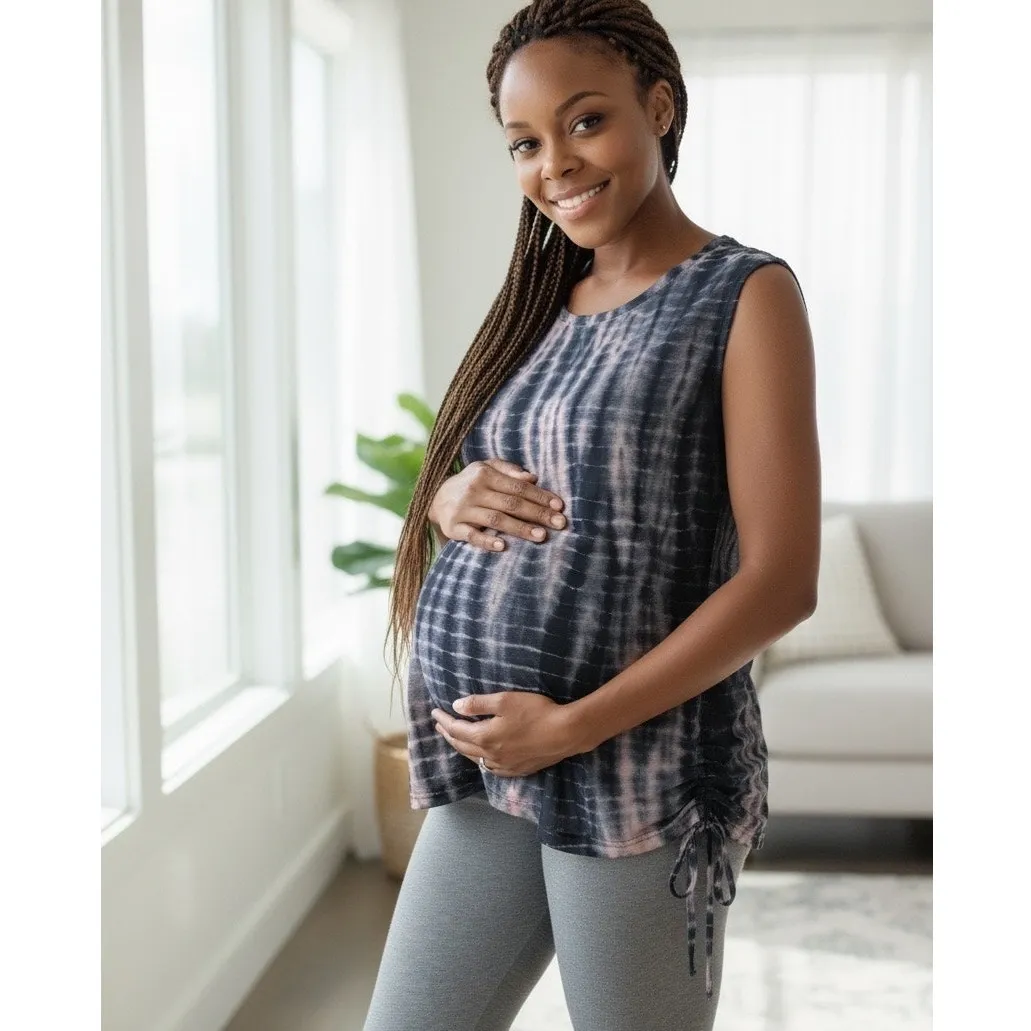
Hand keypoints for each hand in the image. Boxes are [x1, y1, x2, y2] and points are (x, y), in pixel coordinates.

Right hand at [428, 458, 567, 552]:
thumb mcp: (486, 469)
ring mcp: (463, 510)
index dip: (540, 496)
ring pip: (496, 520)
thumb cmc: (471, 483)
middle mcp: (474, 490)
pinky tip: (502, 547)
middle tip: (560, 523)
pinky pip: (472, 536)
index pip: (518, 486)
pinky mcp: (453, 527)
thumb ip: (509, 470)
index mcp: (485, 474)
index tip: (559, 506)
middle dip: (538, 514)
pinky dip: (486, 542)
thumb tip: (532, 478)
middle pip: (511, 503)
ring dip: (520, 528)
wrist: (436, 498)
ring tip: (541, 536)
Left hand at [430, 691, 576, 776]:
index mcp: (485, 738)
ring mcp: (504, 766)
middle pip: (462, 746)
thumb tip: (456, 706)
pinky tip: (482, 756)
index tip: (435, 712)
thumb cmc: (536, 712)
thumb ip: (478, 704)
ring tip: (455, 739)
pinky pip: (490, 767)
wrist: (565, 733)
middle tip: (439, 725)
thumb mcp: (505, 701)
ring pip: (475, 759)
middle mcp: (491, 756)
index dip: (444, 720)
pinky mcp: (518, 770)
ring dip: (462, 748)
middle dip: (448, 734)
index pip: (456, 730)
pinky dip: (479, 759)